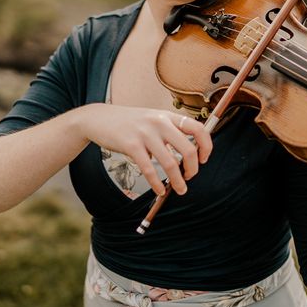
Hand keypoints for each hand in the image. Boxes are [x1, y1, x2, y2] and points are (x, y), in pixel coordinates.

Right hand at [75, 104, 211, 195]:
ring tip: (180, 189)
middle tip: (190, 177)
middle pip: (188, 148)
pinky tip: (159, 190)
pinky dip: (156, 184)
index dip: (206, 145)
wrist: (100, 118)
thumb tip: (189, 154)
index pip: (198, 128)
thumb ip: (170, 131)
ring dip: (178, 181)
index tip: (203, 159)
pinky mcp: (131, 145)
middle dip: (193, 168)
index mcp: (168, 116)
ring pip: (170, 163)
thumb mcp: (153, 119)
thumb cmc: (130, 123)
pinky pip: (149, 169)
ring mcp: (145, 133)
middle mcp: (159, 122)